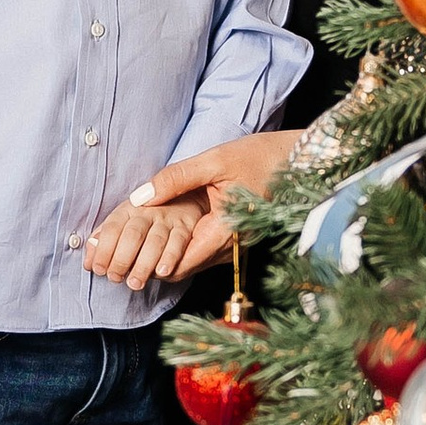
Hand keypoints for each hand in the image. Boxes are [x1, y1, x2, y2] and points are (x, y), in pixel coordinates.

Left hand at [81, 193, 210, 289]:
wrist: (190, 197)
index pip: (113, 227)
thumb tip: (89, 261)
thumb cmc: (152, 216)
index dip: (103, 249)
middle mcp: (150, 210)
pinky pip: (179, 242)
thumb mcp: (127, 222)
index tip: (98, 268)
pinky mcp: (188, 226)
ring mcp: (170, 218)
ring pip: (155, 241)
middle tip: (115, 278)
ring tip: (135, 282)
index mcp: (131, 207)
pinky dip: (170, 257)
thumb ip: (107, 239)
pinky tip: (162, 272)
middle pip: (133, 234)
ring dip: (143, 264)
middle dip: (121, 258)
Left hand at [125, 130, 301, 261]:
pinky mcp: (239, 240)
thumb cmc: (259, 156)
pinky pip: (208, 252)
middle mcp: (234, 246)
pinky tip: (171, 232)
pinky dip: (187, 247)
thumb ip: (175, 178)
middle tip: (129, 251)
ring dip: (171, 255)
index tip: (129, 254)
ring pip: (197, 262)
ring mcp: (238, 246)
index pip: (181, 263)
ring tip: (143, 242)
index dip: (152, 262)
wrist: (296, 159)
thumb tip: (139, 197)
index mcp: (227, 230)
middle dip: (157, 261)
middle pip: (186, 268)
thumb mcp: (214, 160)